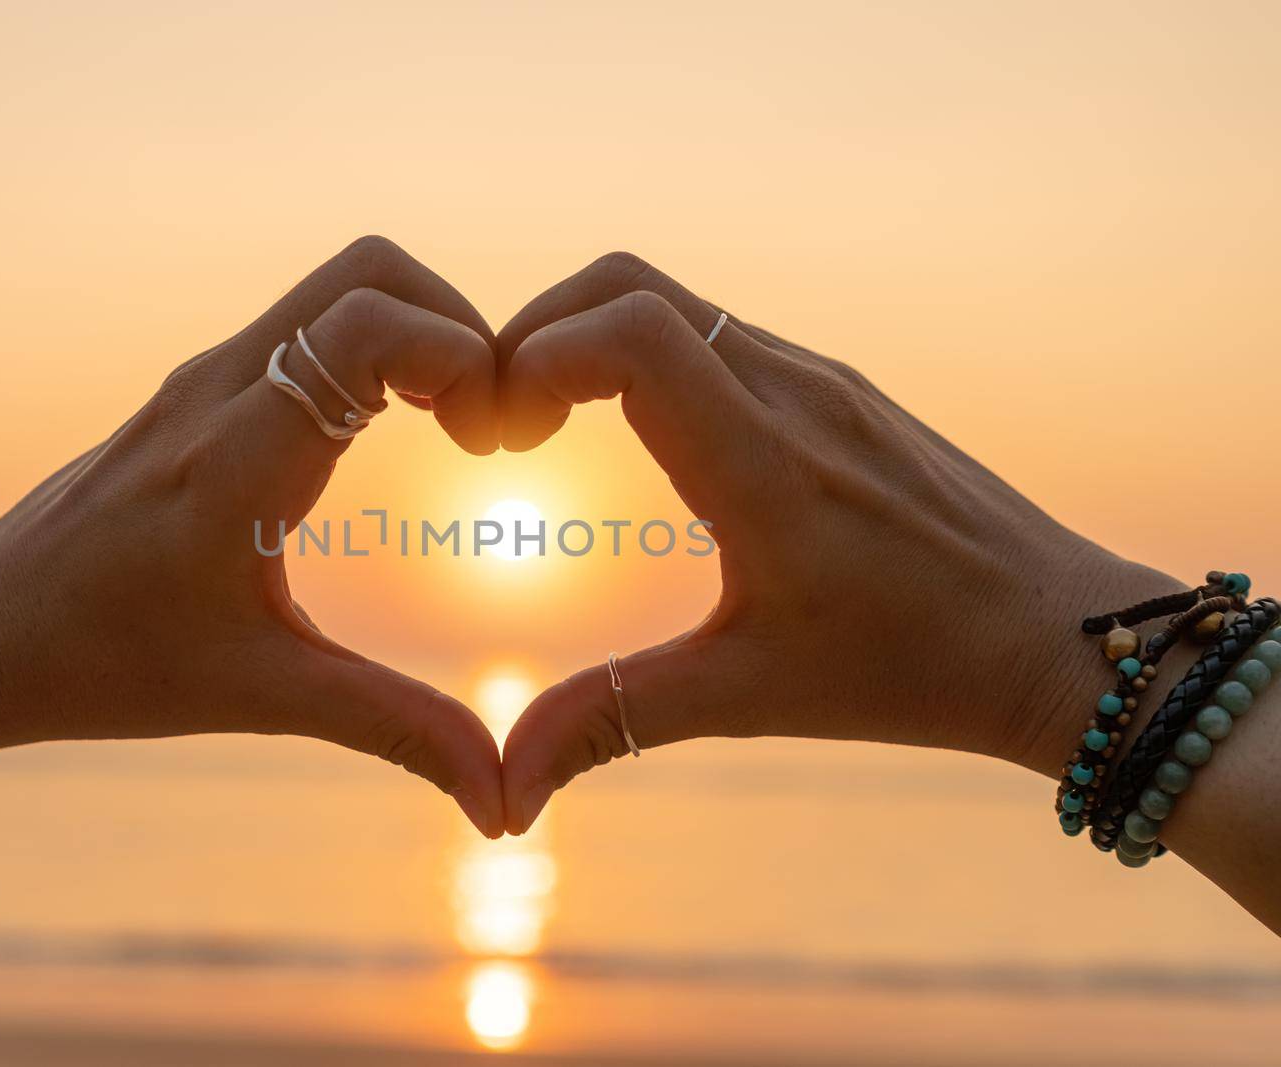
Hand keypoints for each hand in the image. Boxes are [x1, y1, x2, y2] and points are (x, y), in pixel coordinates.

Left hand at [0, 236, 505, 835]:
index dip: (461, 356)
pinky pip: (310, 321)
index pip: (366, 324)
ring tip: (458, 428)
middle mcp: (220, 390)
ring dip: (422, 333)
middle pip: (368, 270)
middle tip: (488, 426)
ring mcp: (206, 377)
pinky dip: (380, 348)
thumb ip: (393, 730)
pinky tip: (396, 429)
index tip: (491, 443)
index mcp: (237, 458)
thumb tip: (500, 803)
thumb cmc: (106, 663)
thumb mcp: (261, 695)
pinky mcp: (203, 386)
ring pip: (340, 283)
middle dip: (461, 327)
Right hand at [494, 253, 1182, 834]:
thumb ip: (611, 723)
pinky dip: (645, 354)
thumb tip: (505, 794)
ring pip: (674, 298)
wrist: (1057, 638)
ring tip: (551, 429)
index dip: (533, 358)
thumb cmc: (912, 672)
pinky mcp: (838, 387)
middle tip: (506, 425)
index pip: (629, 332)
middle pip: (629, 283)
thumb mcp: (749, 695)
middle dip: (537, 333)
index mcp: (767, 466)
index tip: (502, 441)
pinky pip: (718, 330)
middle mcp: (794, 394)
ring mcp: (822, 379)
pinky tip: (638, 434)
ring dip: (589, 341)